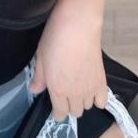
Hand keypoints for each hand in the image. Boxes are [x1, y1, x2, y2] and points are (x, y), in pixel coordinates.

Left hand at [28, 6, 108, 120]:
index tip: (56, 108)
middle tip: (65, 93)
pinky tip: (92, 90)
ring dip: (82, 101)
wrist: (77, 25)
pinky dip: (98, 99)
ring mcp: (90, 88)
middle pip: (75, 112)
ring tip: (78, 88)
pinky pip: (102, 101)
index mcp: (57, 88)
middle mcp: (74, 93)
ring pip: (87, 106)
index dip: (57, 113)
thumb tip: (34, 91)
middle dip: (69, 106)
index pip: (60, 113)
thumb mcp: (40, 56)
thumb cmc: (55, 37)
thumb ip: (38, 77)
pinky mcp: (102, 80)